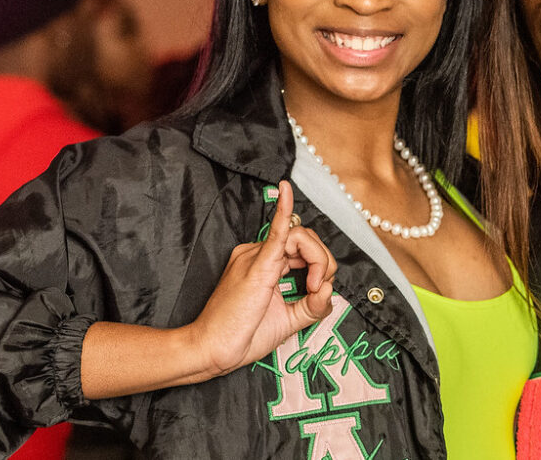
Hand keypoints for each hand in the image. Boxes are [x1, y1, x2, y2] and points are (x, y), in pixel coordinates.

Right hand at [185, 181, 336, 377]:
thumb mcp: (288, 321)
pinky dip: (284, 211)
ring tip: (312, 287)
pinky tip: (286, 190)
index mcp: (264, 264)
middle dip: (323, 261)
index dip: (320, 267)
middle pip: (305, 240)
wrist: (210, 351)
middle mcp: (258, 255)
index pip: (302, 249)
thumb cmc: (240, 336)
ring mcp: (255, 257)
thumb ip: (313, 307)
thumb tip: (330, 289)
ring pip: (300, 238)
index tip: (318, 294)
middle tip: (316, 291)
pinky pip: (275, 232)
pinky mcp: (256, 267)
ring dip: (318, 260)